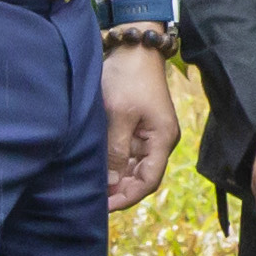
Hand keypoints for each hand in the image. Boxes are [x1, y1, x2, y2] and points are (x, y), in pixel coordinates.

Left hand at [103, 44, 178, 212]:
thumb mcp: (118, 115)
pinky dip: (114, 164)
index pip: (148, 181)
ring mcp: (150, 134)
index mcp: (162, 139)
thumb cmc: (128, 78)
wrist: (133, 48)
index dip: (127, 197)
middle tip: (93, 201)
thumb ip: (115, 151)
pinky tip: (98, 170)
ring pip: (134, 167)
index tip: (104, 206)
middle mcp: (160, 141)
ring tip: (93, 189)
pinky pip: (128, 154)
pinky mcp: (138, 127)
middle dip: (120, 191)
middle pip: (142, 177)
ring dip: (116, 179)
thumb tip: (111, 184)